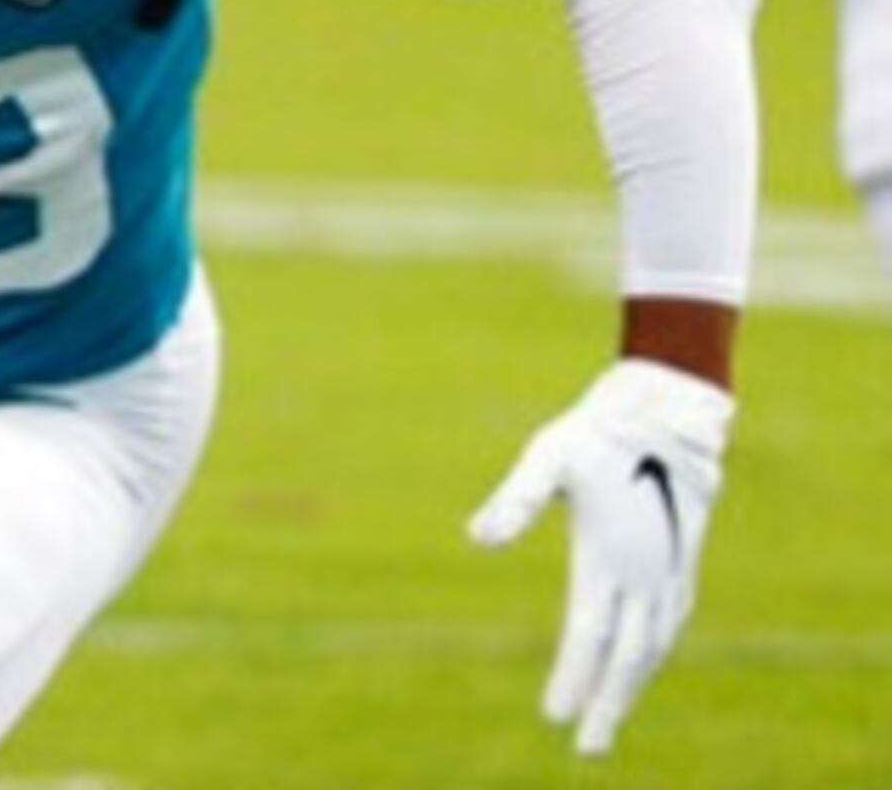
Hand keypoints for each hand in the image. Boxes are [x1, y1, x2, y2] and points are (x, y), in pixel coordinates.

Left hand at [468, 357, 733, 756]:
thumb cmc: (595, 434)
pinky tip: (642, 666)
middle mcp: (646, 572)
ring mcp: (669, 569)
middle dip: (608, 704)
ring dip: (633, 686)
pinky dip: (654, 654)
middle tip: (585, 748)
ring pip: (654, 645)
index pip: (590, 635)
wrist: (667, 412)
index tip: (555, 717)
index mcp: (610, 557)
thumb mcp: (547, 458)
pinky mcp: (682, 560)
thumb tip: (478, 538)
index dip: (574, 678)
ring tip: (609, 719)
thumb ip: (516, 499)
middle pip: (629, 657)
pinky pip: (671, 622)